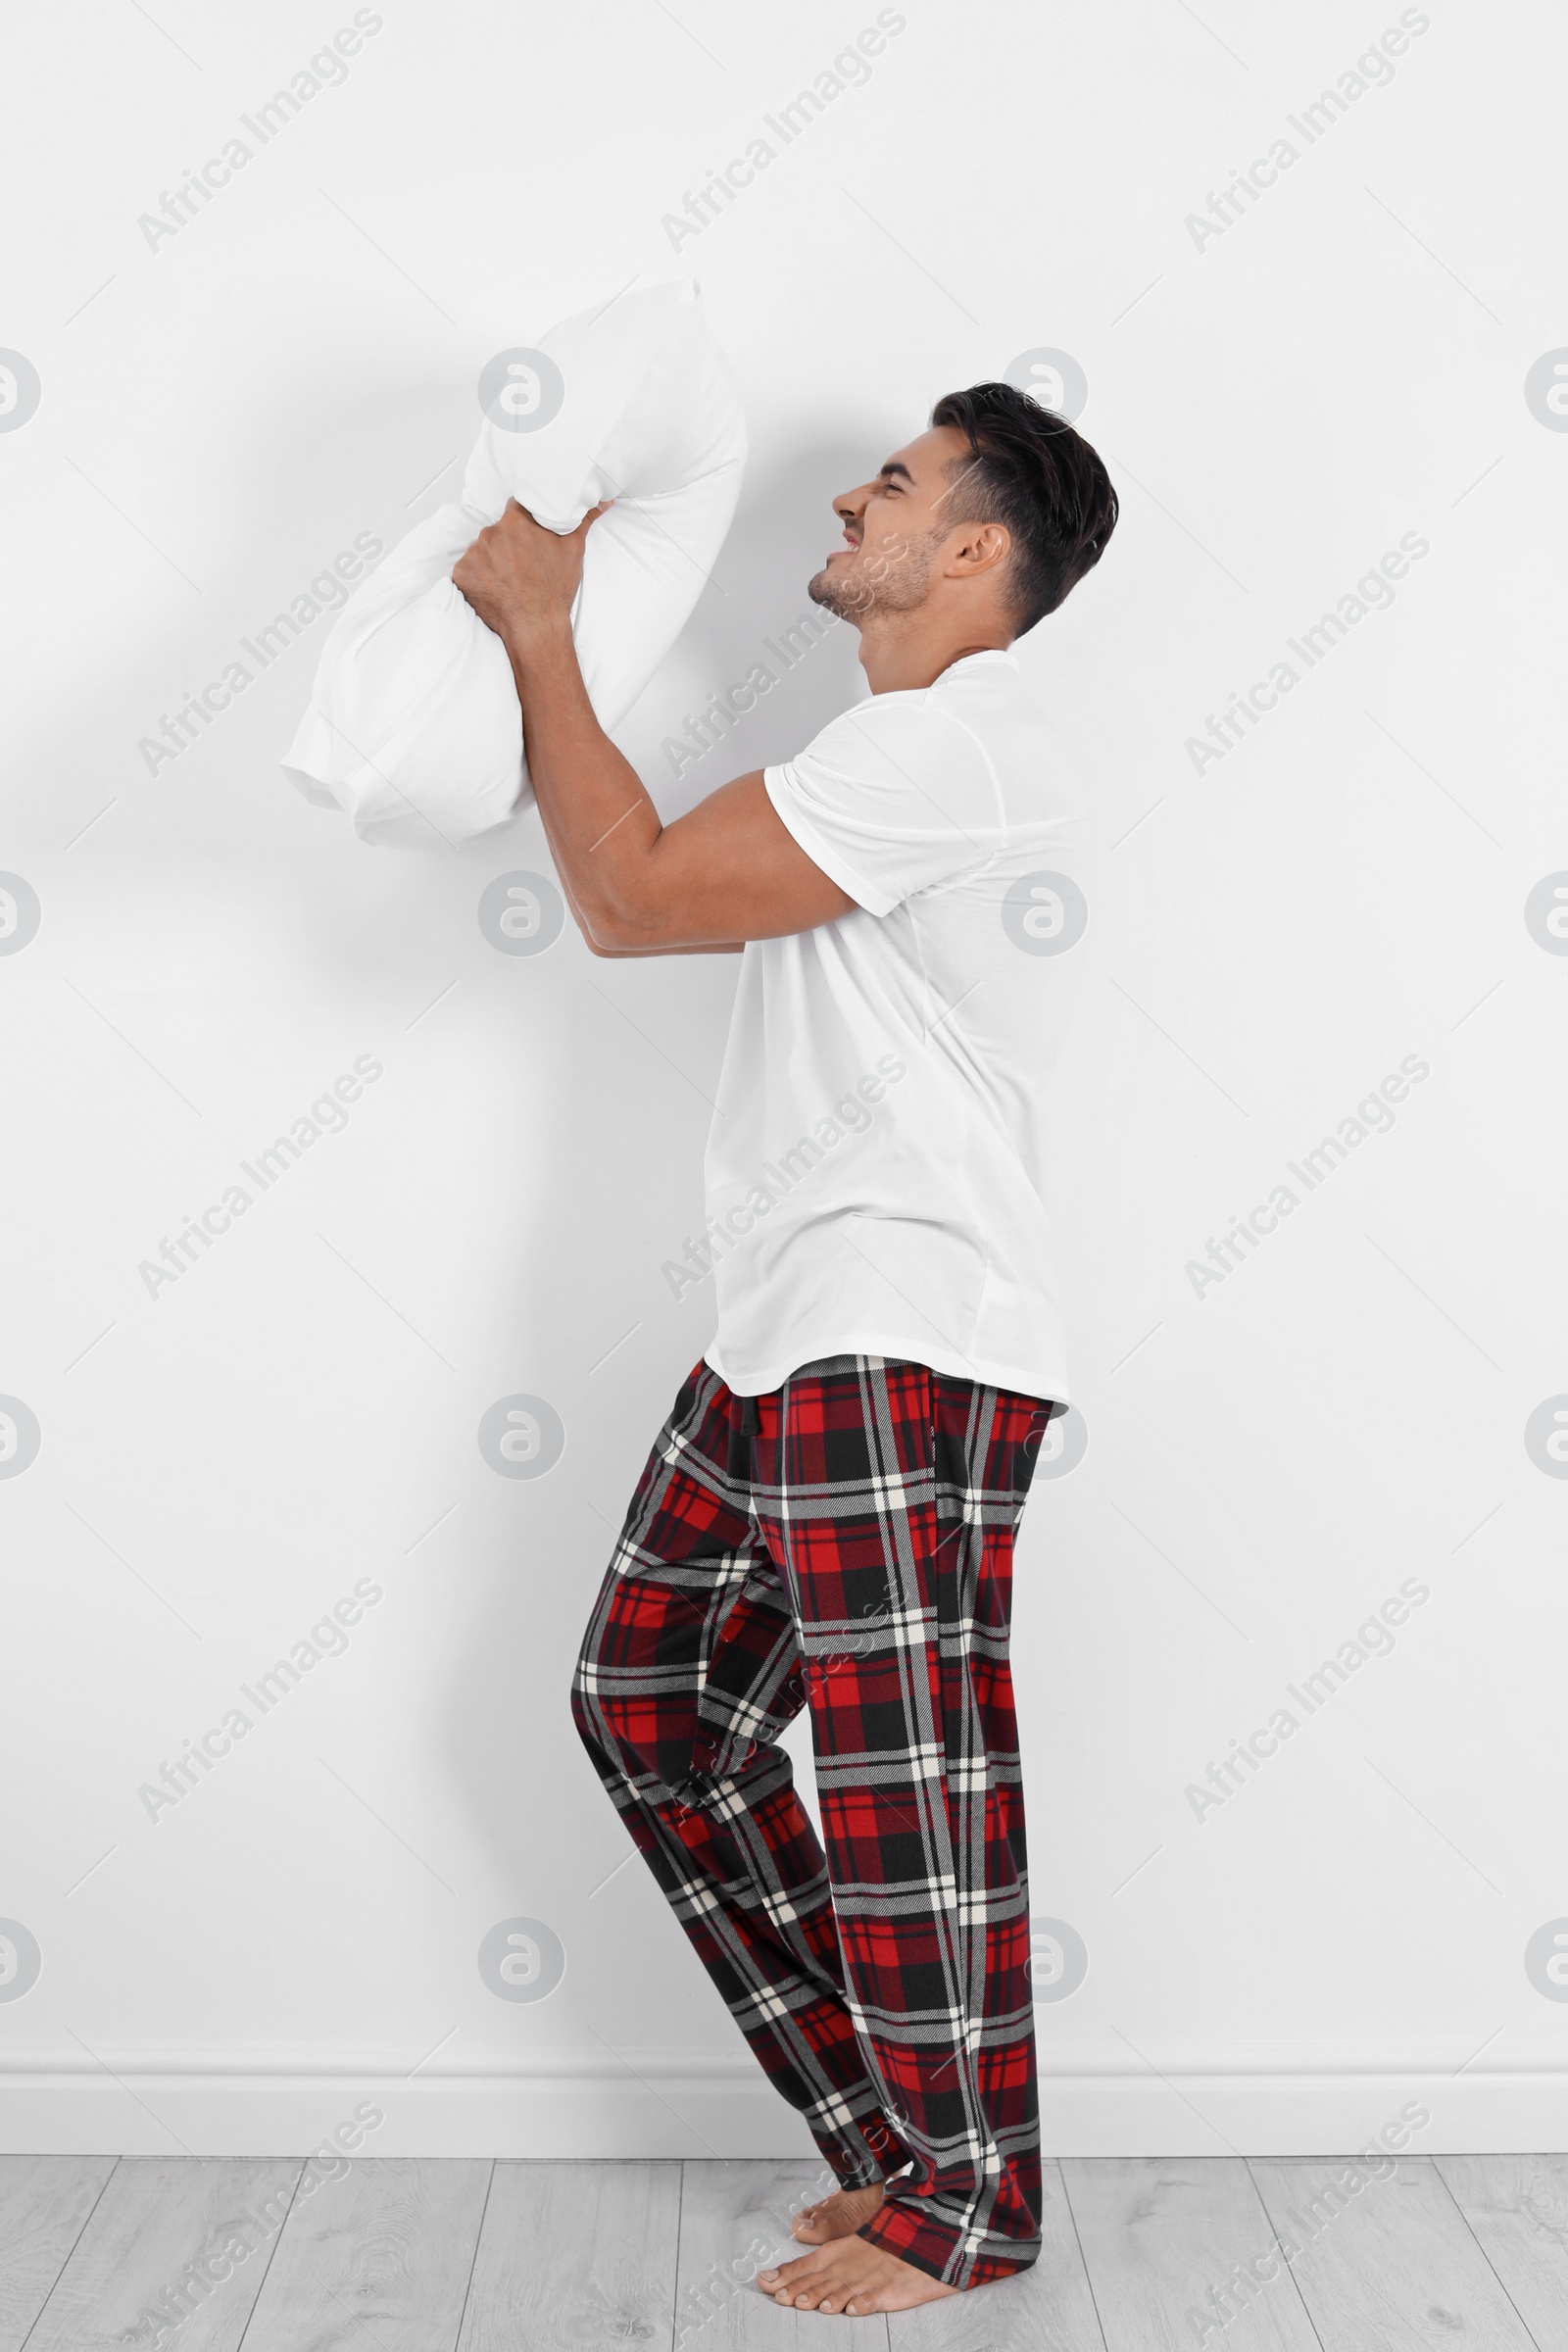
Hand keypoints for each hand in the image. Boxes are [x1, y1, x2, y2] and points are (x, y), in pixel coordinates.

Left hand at [452, 495, 611, 640]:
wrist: (536, 627)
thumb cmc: (553, 590)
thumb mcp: (574, 549)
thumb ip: (584, 519)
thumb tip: (603, 501)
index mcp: (516, 521)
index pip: (516, 509)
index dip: (523, 523)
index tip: (528, 536)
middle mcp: (491, 534)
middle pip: (498, 532)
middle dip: (508, 545)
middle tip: (522, 565)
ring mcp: (473, 555)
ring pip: (482, 551)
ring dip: (491, 561)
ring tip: (508, 579)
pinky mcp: (462, 575)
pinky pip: (468, 570)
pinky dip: (478, 577)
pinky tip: (495, 588)